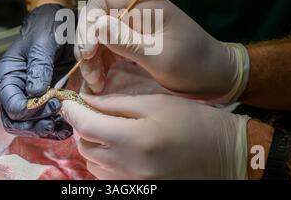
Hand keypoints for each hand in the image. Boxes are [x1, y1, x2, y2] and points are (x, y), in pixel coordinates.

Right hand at [0, 4, 75, 139]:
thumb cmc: (49, 26)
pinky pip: (44, 119)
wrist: (61, 20)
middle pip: (16, 121)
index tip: (52, 103)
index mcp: (8, 74)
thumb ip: (39, 65)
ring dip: (45, 130)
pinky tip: (68, 126)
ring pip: (29, 125)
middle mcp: (15, 88)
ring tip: (65, 128)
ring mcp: (29, 94)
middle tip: (58, 121)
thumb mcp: (44, 41)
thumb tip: (36, 93)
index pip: (11, 105)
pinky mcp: (45, 97)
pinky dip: (54, 126)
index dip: (30, 111)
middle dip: (36, 126)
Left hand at [61, 93, 249, 178]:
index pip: (86, 126)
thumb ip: (117, 103)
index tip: (67, 101)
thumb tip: (88, 100)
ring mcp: (133, 183)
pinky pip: (106, 177)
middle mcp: (129, 166)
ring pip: (93, 164)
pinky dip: (103, 160)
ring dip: (91, 144)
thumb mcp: (156, 103)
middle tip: (91, 112)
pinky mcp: (138, 189)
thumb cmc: (192, 121)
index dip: (72, 112)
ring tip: (105, 129)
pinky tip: (116, 147)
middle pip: (85, 147)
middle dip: (82, 127)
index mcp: (134, 140)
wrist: (223, 153)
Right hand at [75, 0, 248, 102]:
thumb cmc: (195, 66)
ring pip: (99, 36)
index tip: (88, 52)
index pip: (101, 1)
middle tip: (91, 75)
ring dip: (92, 59)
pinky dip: (101, 64)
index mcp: (145, 7)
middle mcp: (136, 12)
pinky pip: (108, 49)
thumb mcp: (161, 58)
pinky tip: (101, 81)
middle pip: (96, 19)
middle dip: (88, 46)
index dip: (88, 24)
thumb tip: (95, 27)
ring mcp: (134, 27)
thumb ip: (127, 42)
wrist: (217, 76)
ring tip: (96, 84)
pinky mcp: (134, 42)